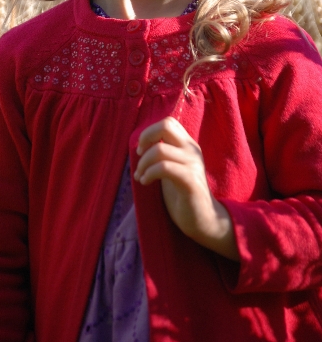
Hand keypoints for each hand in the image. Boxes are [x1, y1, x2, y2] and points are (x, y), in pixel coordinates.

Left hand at [134, 117, 238, 260]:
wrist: (203, 219)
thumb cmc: (183, 193)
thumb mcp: (172, 167)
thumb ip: (163, 153)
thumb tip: (140, 143)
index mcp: (187, 145)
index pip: (168, 122)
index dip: (150, 131)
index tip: (142, 149)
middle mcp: (192, 150)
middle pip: (166, 125)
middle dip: (146, 137)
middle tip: (139, 156)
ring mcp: (193, 164)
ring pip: (160, 149)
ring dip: (143, 163)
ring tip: (140, 176)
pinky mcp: (190, 181)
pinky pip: (164, 168)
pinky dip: (149, 173)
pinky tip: (145, 181)